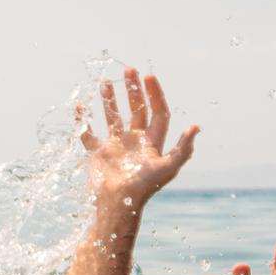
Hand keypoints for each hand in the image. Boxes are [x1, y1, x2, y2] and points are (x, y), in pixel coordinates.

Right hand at [78, 67, 198, 209]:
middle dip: (133, 90)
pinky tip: (80, 107)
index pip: (157, 112)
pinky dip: (82, 121)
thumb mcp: (168, 167)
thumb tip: (196, 127)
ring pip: (112, 117)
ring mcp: (114, 147)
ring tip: (105, 82)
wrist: (118, 204)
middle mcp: (134, 142)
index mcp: (151, 143)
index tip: (149, 77)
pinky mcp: (97, 153)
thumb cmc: (144, 188)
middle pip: (136, 110)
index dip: (155, 94)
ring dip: (109, 100)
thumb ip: (183, 148)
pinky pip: (87, 133)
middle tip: (130, 70)